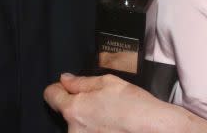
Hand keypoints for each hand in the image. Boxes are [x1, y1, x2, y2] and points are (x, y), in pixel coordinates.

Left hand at [44, 73, 174, 132]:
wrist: (155, 130)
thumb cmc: (135, 107)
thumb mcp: (108, 82)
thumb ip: (81, 82)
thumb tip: (65, 79)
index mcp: (74, 109)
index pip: (50, 95)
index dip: (59, 88)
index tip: (68, 87)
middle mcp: (74, 130)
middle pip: (67, 112)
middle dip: (79, 105)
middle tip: (101, 102)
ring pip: (79, 126)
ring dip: (89, 121)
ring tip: (111, 117)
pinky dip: (98, 130)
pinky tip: (113, 127)